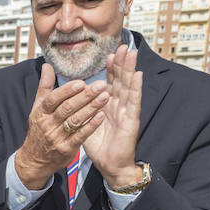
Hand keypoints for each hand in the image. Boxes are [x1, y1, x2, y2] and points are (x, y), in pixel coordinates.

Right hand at [12, 64, 107, 189]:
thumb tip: (47, 65)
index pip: (53, 99)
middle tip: (101, 85)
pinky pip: (80, 136)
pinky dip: (91, 125)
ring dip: (91, 108)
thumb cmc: (39, 130)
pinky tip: (101, 116)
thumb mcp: (38, 108)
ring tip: (106, 97)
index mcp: (41, 112)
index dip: (67, 91)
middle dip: (85, 97)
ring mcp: (57, 137)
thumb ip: (45, 86)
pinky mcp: (66, 149)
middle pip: (67, 108)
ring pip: (75, 121)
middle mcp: (48, 124)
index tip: (81, 82)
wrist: (34, 159)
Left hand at [83, 45, 143, 188]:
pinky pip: (133, 102)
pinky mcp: (131, 120)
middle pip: (121, 80)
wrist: (111, 164)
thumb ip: (82, 107)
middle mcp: (119, 105)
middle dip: (121, 63)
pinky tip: (137, 75)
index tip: (109, 52)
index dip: (110, 68)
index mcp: (108, 105)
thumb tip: (72, 95)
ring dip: (129, 68)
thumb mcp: (86, 122)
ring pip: (128, 86)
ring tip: (130, 52)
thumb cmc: (99, 144)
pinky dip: (135, 88)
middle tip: (122, 45)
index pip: (110, 83)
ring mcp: (127, 111)